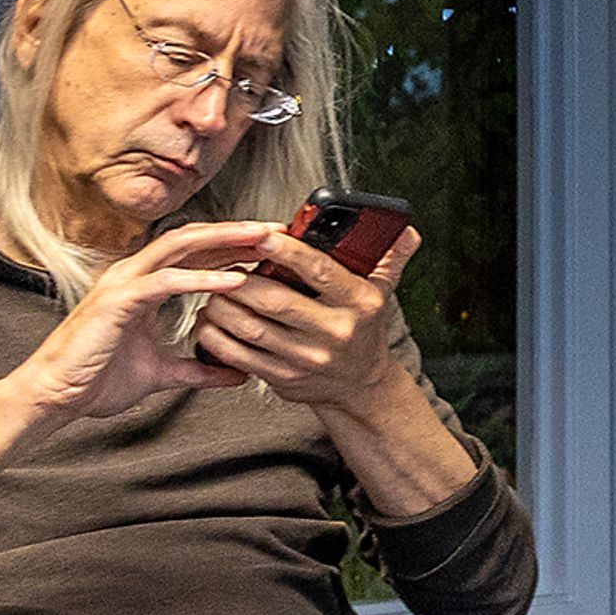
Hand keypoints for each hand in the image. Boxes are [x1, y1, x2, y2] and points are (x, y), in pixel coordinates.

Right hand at [12, 220, 271, 422]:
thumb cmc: (95, 380)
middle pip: (193, 240)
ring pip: (181, 248)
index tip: (272, 248)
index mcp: (144, 285)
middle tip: (278, 231)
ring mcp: (123, 283)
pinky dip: (200, 279)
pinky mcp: (116, 301)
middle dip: (237, 233)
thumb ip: (199, 370)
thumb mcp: (163, 374)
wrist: (55, 396)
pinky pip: (164, 282)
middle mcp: (134, 275)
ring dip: (225, 242)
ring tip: (262, 241)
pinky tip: (231, 281)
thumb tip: (236, 373)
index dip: (233, 246)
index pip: (195, 254)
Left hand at [187, 224, 419, 410]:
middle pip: (275, 301)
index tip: (262, 235)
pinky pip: (240, 356)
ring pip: (252, 328)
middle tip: (224, 263)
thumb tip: (404, 229)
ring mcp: (308, 359)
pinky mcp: (284, 379)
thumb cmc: (364, 330)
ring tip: (214, 288)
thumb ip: (391, 257)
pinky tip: (211, 320)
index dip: (287, 252)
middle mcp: (335, 332)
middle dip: (241, 280)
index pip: (320, 271)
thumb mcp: (383, 292)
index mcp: (359, 304)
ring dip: (224, 306)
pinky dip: (217, 336)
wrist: (360, 386)